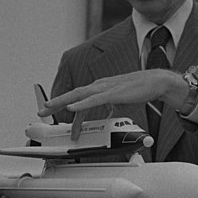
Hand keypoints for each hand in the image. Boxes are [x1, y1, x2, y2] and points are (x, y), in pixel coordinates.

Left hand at [38, 70, 187, 138]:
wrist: (155, 82)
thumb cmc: (139, 90)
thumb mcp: (119, 101)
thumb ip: (109, 106)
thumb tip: (106, 115)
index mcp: (99, 88)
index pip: (78, 97)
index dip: (64, 104)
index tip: (54, 112)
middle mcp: (99, 86)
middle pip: (73, 94)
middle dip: (56, 102)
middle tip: (42, 110)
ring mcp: (105, 88)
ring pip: (79, 95)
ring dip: (62, 102)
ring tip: (50, 107)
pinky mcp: (113, 93)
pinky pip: (94, 100)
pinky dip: (81, 104)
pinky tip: (72, 108)